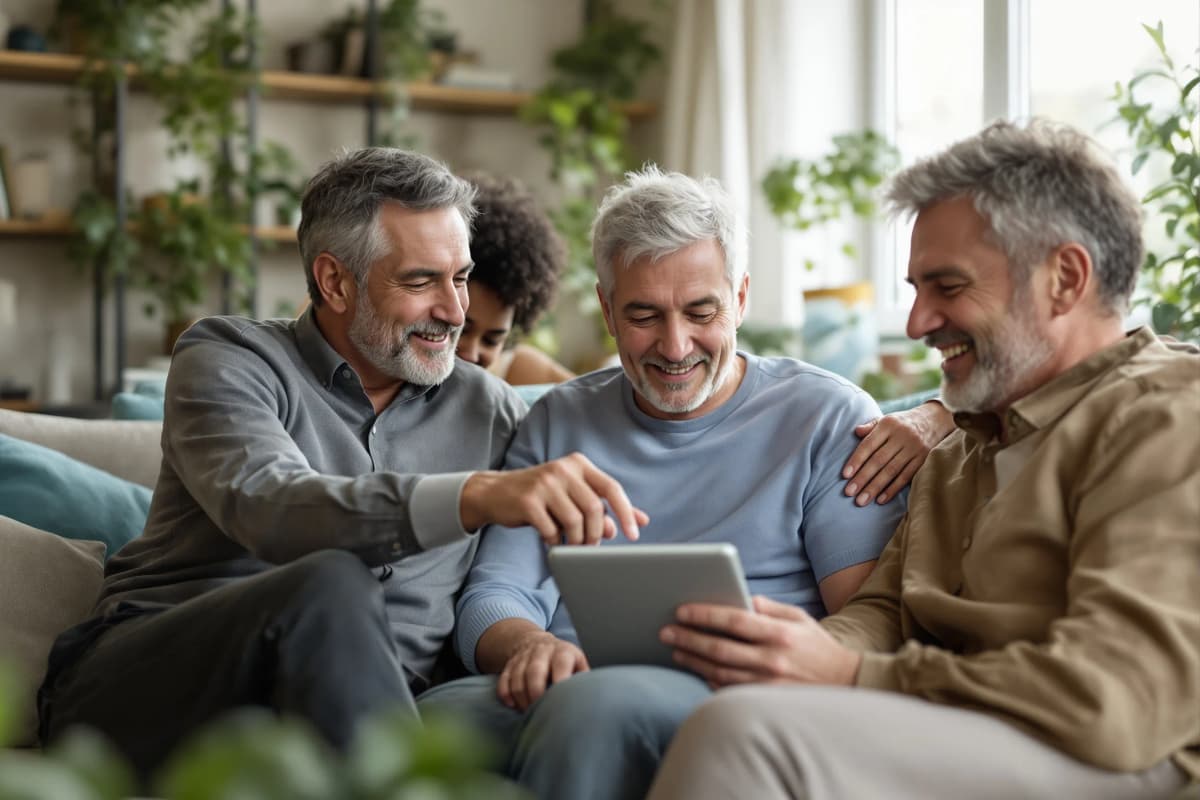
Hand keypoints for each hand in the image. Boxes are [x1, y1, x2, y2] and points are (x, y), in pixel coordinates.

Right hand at [461, 452, 648, 545]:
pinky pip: (552, 529)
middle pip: (594, 508)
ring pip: (575, 521)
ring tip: (571, 545)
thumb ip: (605, 507)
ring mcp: (544, 483)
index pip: (611, 488)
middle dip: (596, 534)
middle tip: (591, 548)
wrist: (496, 493)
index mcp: (579, 464)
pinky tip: (550, 540)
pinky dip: (555, 541)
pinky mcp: (528, 500)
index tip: (634, 535)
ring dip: (576, 541)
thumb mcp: (574, 496)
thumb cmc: (542, 497)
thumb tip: (640, 521)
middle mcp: (563, 469)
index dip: (625, 512)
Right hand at [497, 631, 588, 710]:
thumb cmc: (563, 661)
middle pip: (535, 672)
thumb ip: (582, 678)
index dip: (560, 681)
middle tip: (540, 711)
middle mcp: (541, 652)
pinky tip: (514, 705)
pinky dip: (506, 696)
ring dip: (522, 699)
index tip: (561, 701)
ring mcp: (523, 658)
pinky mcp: (509, 666)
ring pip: (517, 679)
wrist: (536, 642)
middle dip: (536, 694)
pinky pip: (503, 682)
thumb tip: (591, 701)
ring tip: (529, 712)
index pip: (561, 663)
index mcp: (562, 651)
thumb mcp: (577, 663)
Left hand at [659, 596, 860, 688]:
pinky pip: (729, 690)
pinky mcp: (765, 701)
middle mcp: (772, 659)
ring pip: (719, 672)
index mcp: (779, 633)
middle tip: (665, 631)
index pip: (734, 621)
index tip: (681, 610)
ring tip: (675, 649)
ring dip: (693, 660)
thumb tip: (738, 598)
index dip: (704, 615)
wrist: (845, 684)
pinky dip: (710, 680)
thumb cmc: (817, 646)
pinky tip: (697, 669)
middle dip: (688, 638)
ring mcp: (767, 684)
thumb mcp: (798, 618)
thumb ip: (767, 607)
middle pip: (719, 649)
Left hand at [842, 401, 954, 505]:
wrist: (936, 419)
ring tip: (861, 500)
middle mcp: (901, 436)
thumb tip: (856, 432)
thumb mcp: (886, 419)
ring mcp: (914, 448)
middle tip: (849, 492)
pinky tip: (881, 499)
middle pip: (878, 460)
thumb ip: (871, 426)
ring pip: (891, 471)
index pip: (868, 445)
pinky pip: (906, 477)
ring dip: (875, 487)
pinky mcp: (924, 459)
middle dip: (862, 478)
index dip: (856, 460)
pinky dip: (893, 489)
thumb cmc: (903, 423)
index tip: (845, 475)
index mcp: (888, 425)